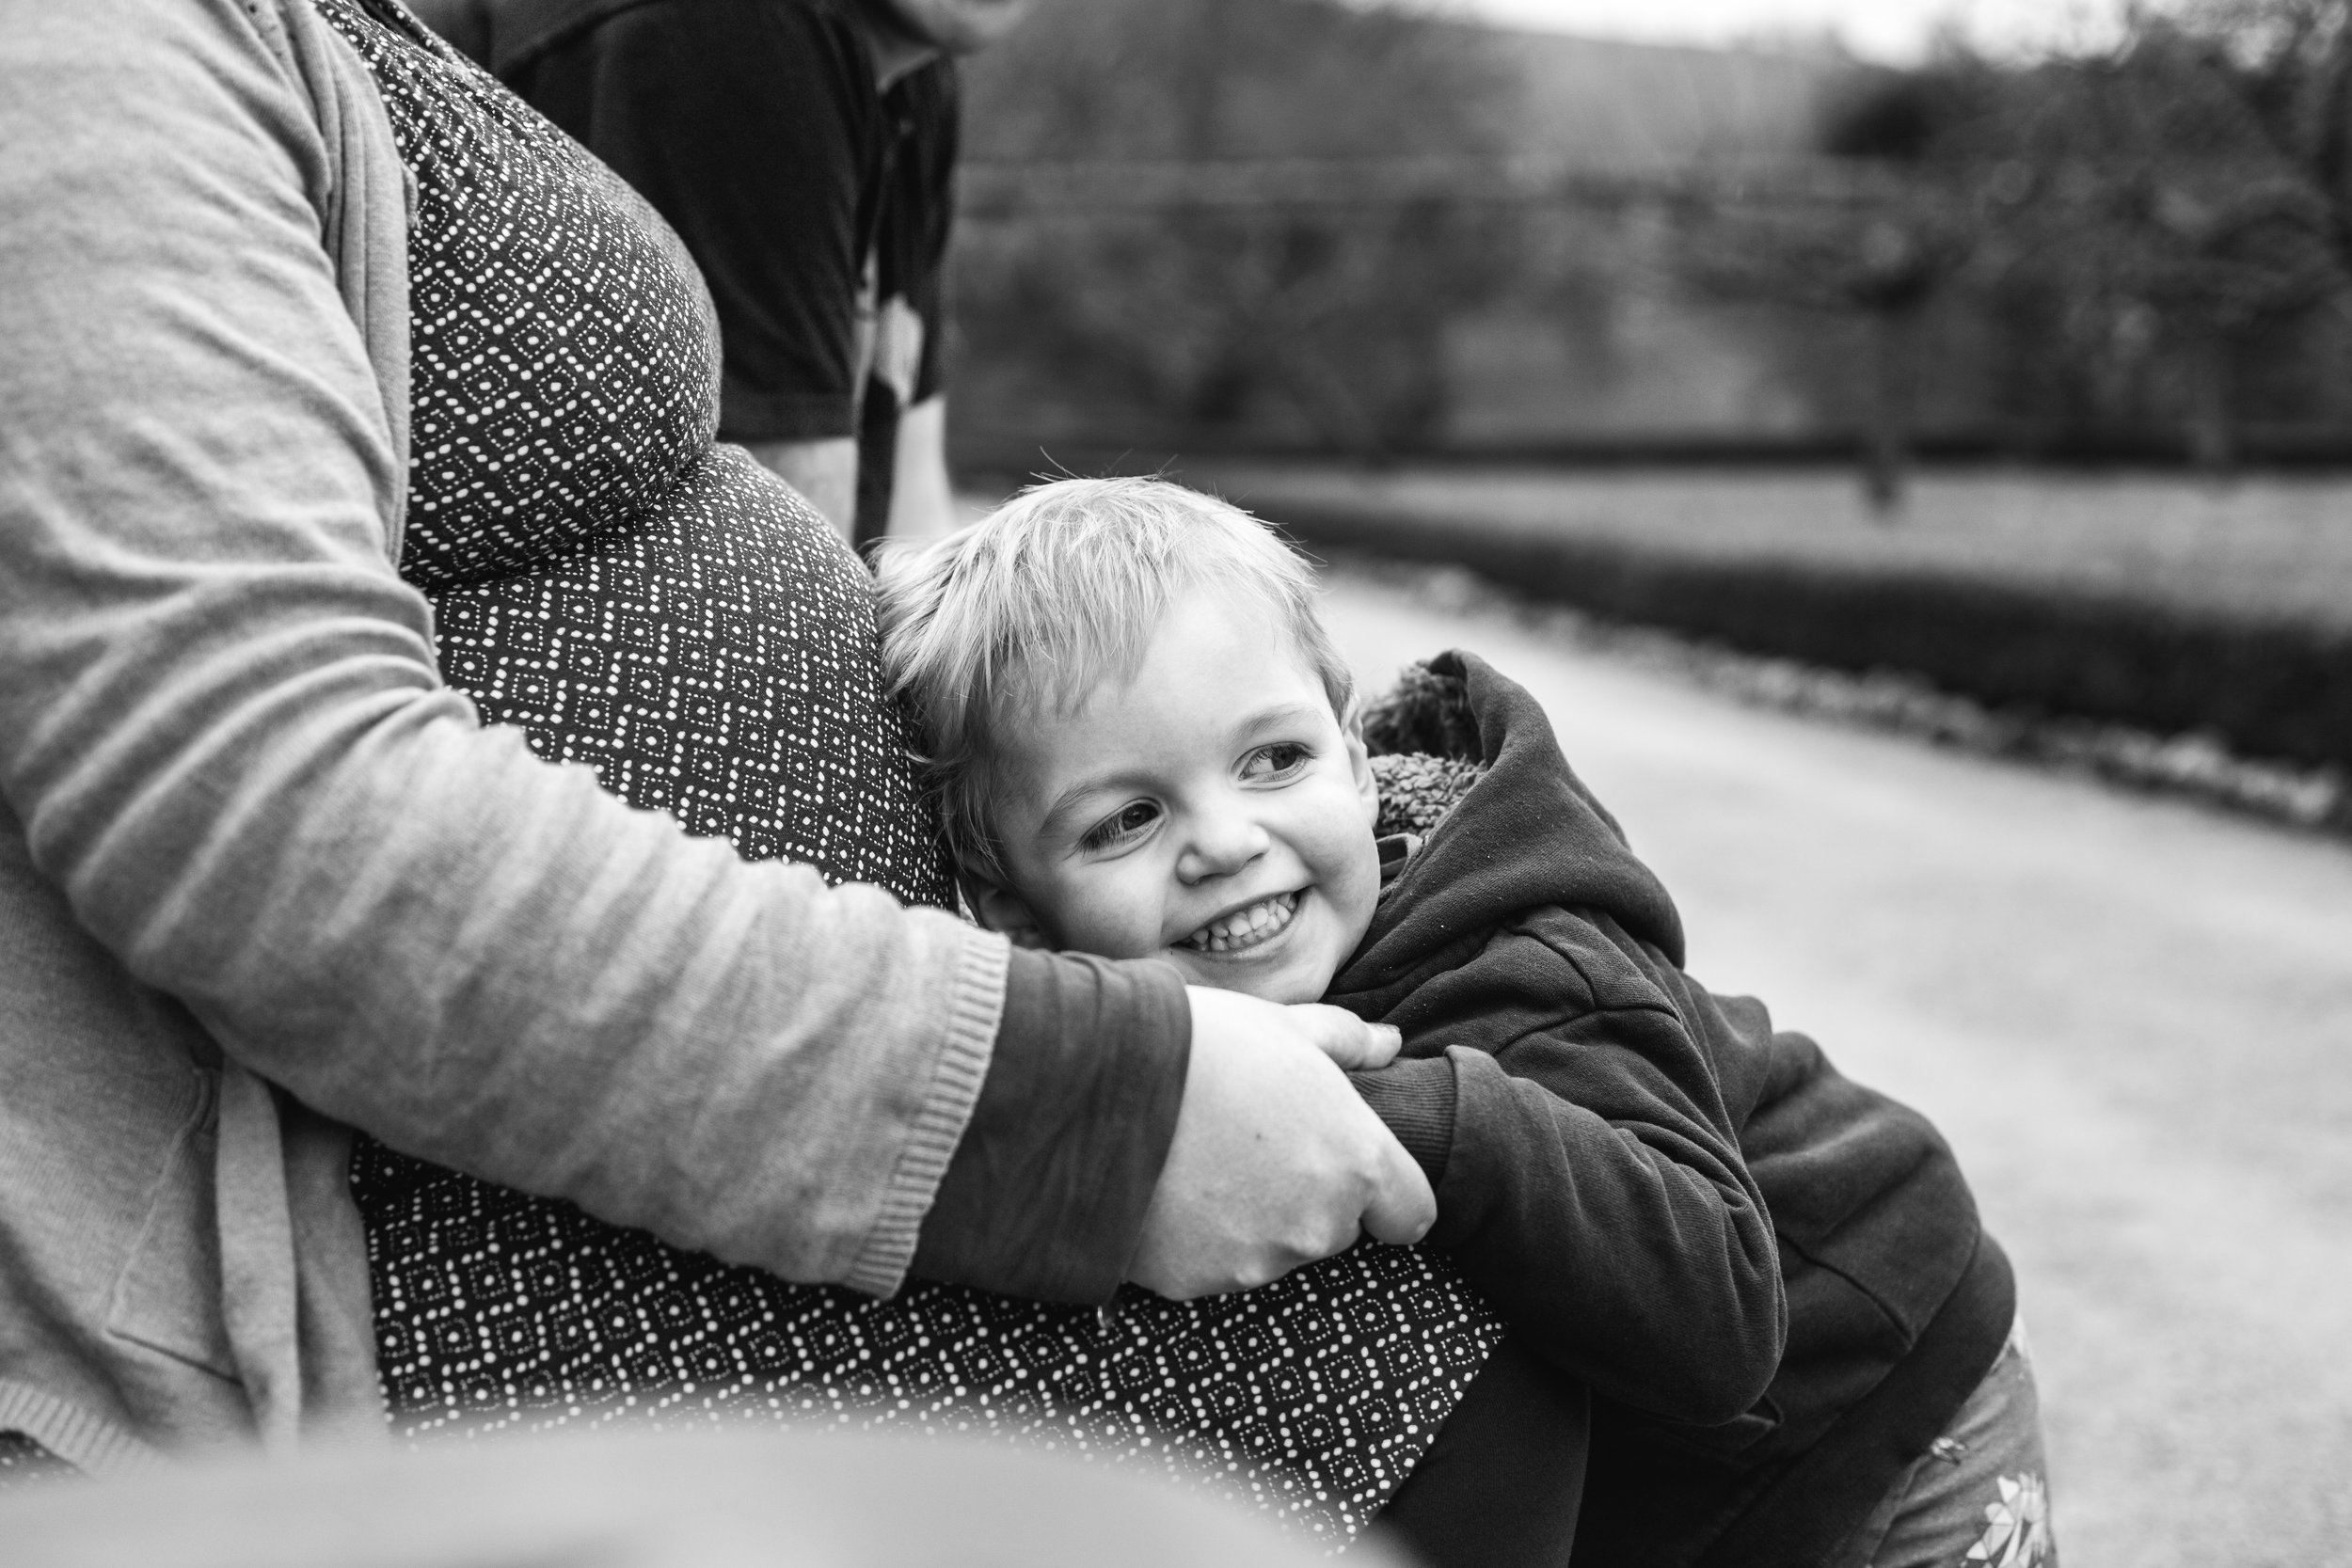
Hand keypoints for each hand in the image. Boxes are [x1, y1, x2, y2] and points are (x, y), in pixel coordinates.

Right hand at [1127, 988, 1436, 1299]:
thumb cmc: (1201, 1043)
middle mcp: (1318, 1223)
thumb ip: (1346, 1042)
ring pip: (1272, 1248)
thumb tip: (1389, 1045)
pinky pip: (1212, 1265)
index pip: (1410, 1213)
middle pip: (1334, 1226)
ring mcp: (1256, 1260)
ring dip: (1251, 1217)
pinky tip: (1167, 1188)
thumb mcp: (1281, 1024)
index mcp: (1356, 1159)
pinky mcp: (1197, 1283)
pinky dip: (1196, 1238)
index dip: (1386, 1193)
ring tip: (1200, 1158)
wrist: (1095, 1086)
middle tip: (1250, 1142)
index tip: (1354, 1173)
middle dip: (1305, 1193)